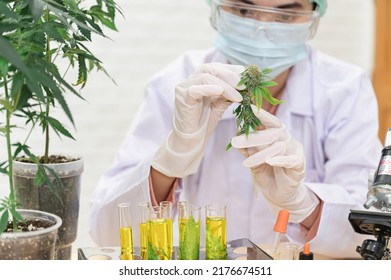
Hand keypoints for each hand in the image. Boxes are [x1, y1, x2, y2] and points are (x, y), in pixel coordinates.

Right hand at [152, 63, 243, 177]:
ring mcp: (184, 87)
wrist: (192, 139)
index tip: (248, 76)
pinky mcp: (182, 97)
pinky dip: (209, 89)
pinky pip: (195, 89)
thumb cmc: (205, 121)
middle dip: (230, 75)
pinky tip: (220, 92)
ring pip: (206, 77)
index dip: (232, 70)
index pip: (217, 67)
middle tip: (245, 85)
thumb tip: (246, 84)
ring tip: (238, 96)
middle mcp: (191, 79)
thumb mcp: (221, 104)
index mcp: (200, 79)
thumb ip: (229, 93)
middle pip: (211, 68)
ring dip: (225, 86)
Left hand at [231, 105, 318, 221]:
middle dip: (253, 137)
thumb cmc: (268, 174)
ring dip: (260, 153)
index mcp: (278, 136)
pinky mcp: (299, 165)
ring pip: (278, 147)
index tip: (249, 108)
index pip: (271, 122)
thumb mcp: (255, 162)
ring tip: (246, 162)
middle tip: (235, 141)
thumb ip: (249, 151)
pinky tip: (269, 161)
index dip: (262, 115)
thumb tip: (237, 140)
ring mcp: (295, 152)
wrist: (280, 195)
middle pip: (272, 134)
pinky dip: (280, 160)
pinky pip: (291, 160)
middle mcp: (288, 141)